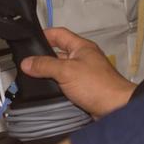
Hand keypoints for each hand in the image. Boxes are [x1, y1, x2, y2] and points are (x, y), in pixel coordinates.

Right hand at [19, 27, 135, 118]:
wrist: (115, 109)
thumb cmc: (99, 85)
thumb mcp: (67, 71)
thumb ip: (45, 65)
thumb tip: (27, 62)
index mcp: (81, 47)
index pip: (59, 34)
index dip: (45, 34)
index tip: (31, 39)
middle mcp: (83, 59)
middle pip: (59, 54)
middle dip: (44, 59)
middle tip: (28, 64)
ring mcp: (84, 74)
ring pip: (61, 71)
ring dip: (50, 76)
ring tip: (34, 80)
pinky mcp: (84, 90)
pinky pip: (66, 85)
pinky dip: (57, 88)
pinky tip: (48, 93)